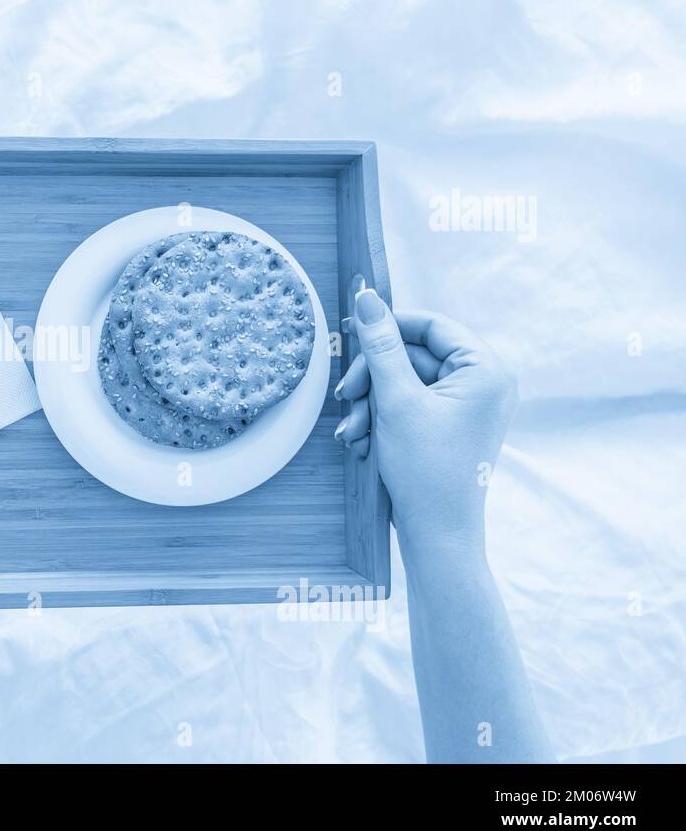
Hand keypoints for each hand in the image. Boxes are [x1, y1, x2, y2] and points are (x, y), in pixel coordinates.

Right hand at [335, 289, 516, 576]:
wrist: (436, 533)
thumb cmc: (426, 469)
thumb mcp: (396, 401)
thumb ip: (380, 346)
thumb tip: (367, 297)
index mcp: (485, 370)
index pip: (431, 325)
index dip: (388, 326)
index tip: (351, 331)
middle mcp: (482, 384)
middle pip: (412, 355)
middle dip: (373, 379)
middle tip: (346, 395)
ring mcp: (465, 407)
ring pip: (403, 383)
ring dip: (370, 404)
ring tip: (353, 432)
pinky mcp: (447, 427)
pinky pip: (408, 406)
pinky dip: (381, 420)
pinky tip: (363, 443)